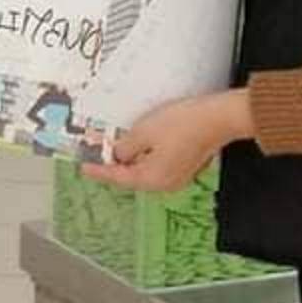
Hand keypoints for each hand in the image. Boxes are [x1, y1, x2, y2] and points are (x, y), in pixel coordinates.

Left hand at [81, 89, 255, 191]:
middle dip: (115, 166)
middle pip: (132, 177)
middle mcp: (165, 184)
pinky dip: (146, 157)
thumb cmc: (181, 124)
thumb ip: (125, 147)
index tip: (83, 167)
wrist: (218, 118)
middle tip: (98, 155)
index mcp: (152, 179)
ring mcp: (178, 177)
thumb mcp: (143, 132)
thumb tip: (119, 156)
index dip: (99, 170)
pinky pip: (158, 165)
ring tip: (116, 148)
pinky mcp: (186, 166)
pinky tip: (140, 144)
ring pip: (145, 171)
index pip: (118, 177)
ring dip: (131, 160)